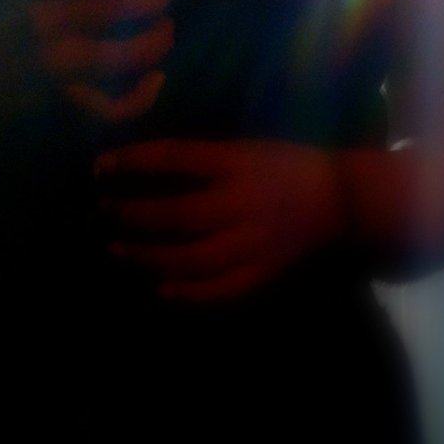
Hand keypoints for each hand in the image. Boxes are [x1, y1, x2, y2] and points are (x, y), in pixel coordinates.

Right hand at [31, 0, 172, 123]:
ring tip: (166, 29)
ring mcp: (56, 66)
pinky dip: (139, 98)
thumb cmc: (6, 25)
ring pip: (114, 58)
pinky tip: (157, 78)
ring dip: (151, 43)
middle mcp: (43, 27)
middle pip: (102, 8)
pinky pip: (109, 105)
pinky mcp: (65, 97)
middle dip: (143, 0)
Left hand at [95, 138, 343, 300]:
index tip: (101, 165)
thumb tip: (141, 166)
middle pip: (177, 214)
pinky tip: (159, 290)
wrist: (343, 200)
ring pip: (191, 259)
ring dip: (149, 257)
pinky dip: (186, 294)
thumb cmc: (284, 166)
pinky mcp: (263, 274)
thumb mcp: (243, 148)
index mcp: (237, 163)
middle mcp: (242, 204)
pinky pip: (219, 292)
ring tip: (118, 250)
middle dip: (134, 215)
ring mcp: (253, 244)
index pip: (174, 158)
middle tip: (104, 213)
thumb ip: (198, 160)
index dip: (134, 161)